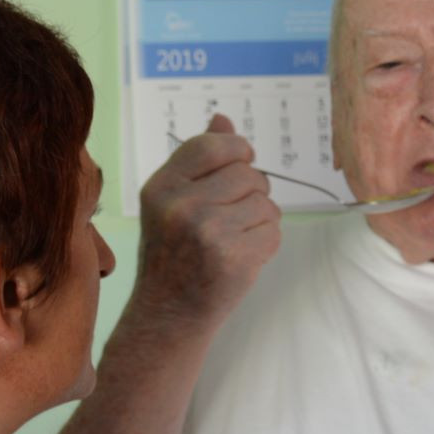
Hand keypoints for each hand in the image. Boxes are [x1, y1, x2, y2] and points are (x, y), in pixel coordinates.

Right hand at [130, 115, 279, 333]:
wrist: (168, 315)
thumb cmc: (172, 254)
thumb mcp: (171, 202)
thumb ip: (197, 161)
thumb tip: (223, 119)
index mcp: (161, 187)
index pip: (213, 144)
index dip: (237, 151)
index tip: (239, 165)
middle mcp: (181, 206)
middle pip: (248, 172)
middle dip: (250, 191)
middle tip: (227, 218)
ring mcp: (208, 232)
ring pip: (264, 201)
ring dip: (258, 219)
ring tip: (231, 240)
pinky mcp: (234, 256)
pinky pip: (273, 229)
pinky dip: (265, 243)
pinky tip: (239, 256)